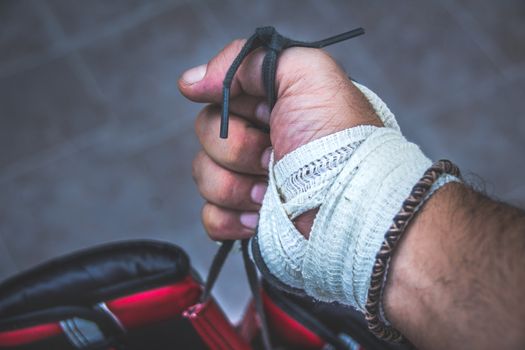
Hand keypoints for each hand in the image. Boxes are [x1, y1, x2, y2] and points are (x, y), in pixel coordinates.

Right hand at [179, 39, 380, 240]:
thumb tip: (191, 81)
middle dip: (238, 149)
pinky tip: (259, 217)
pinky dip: (230, 219)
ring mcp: (249, 180)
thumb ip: (250, 59)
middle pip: (206, 135)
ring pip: (204, 175)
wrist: (351, 205)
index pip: (219, 96)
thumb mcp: (308, 74)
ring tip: (273, 190)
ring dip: (236, 186)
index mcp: (269, 105)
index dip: (230, 106)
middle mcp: (258, 139)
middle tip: (274, 155)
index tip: (258, 116)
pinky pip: (211, 215)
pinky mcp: (247, 217)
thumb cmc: (339, 140)